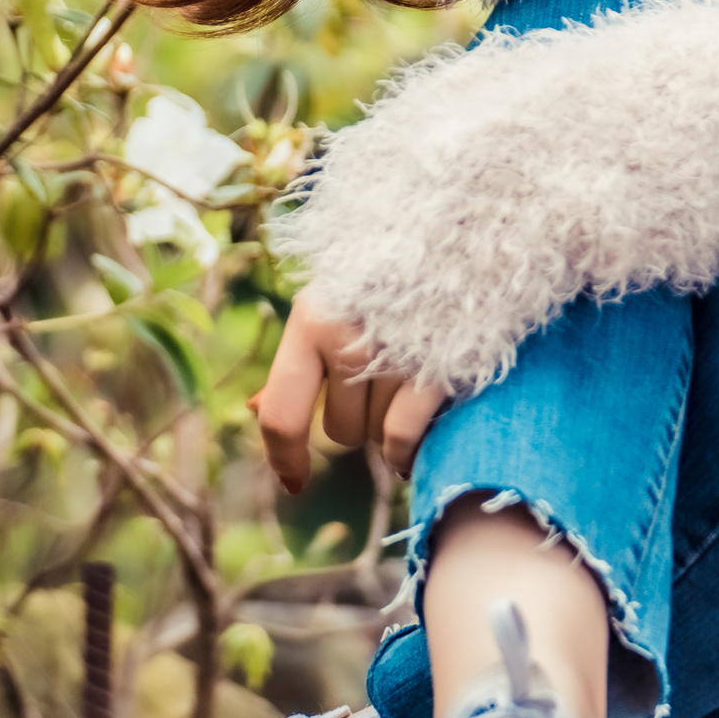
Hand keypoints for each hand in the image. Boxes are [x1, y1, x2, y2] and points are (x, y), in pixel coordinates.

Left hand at [253, 289, 439, 490]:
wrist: (463, 235)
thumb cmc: (389, 273)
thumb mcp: (333, 302)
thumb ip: (298, 359)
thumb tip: (255, 409)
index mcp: (312, 321)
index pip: (281, 414)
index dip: (284, 457)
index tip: (294, 482)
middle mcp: (348, 341)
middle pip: (341, 432)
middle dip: (359, 418)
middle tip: (382, 381)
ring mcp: (393, 358)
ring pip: (377, 438)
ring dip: (391, 422)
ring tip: (411, 379)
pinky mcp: (436, 374)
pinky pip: (404, 440)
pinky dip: (409, 450)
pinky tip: (418, 436)